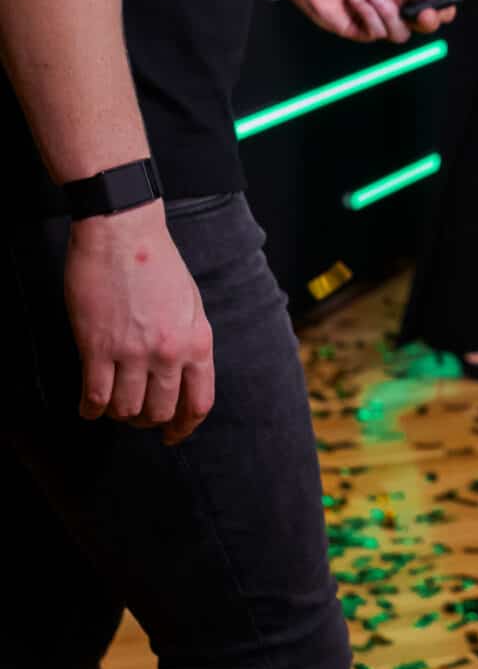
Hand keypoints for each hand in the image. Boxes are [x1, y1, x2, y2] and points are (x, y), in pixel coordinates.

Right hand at [64, 203, 214, 443]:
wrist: (123, 231)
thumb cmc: (158, 263)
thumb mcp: (192, 304)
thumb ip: (191, 342)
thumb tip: (183, 378)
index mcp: (198, 342)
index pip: (198, 403)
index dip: (184, 427)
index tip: (172, 436)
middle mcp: (169, 352)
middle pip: (159, 412)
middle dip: (147, 420)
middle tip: (135, 415)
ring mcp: (132, 352)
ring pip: (126, 409)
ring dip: (118, 414)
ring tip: (111, 405)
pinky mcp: (97, 347)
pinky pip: (95, 396)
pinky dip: (90, 409)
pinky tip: (88, 407)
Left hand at [285, 0, 454, 42]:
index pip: (434, 1)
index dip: (444, 7)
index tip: (444, 6)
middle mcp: (395, 2)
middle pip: (424, 24)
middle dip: (427, 20)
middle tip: (422, 13)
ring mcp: (378, 18)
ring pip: (401, 33)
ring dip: (389, 14)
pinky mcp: (359, 29)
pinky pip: (376, 33)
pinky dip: (368, 16)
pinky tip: (354, 0)